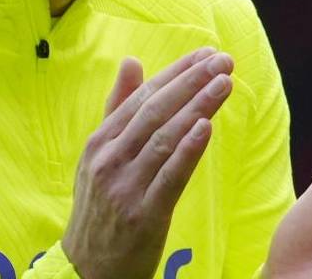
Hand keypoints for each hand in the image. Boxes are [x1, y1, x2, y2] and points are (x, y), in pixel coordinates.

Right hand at [62, 47, 234, 278]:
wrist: (87, 268)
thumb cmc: (100, 208)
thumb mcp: (99, 155)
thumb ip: (117, 109)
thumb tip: (131, 62)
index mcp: (100, 141)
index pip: (142, 96)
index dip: (175, 72)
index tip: (205, 54)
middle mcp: (109, 159)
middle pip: (155, 110)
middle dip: (191, 82)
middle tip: (222, 60)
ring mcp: (124, 187)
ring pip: (165, 137)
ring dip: (197, 106)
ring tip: (224, 84)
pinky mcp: (142, 215)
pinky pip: (169, 176)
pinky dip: (187, 149)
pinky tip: (206, 127)